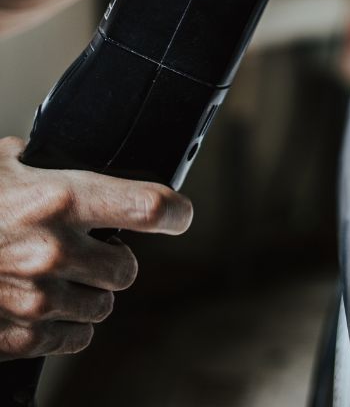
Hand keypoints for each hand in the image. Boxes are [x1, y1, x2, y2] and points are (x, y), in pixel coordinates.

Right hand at [0, 137, 191, 358]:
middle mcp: (55, 249)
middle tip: (94, 248)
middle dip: (117, 258)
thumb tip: (71, 164)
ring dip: (91, 293)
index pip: (148, 206)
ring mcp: (38, 297)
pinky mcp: (20, 335)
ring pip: (104, 306)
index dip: (174, 212)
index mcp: (60, 198)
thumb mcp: (4, 167)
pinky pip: (75, 338)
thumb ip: (44, 166)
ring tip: (63, 276)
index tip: (180, 214)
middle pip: (128, 268)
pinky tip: (49, 306)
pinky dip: (68, 325)